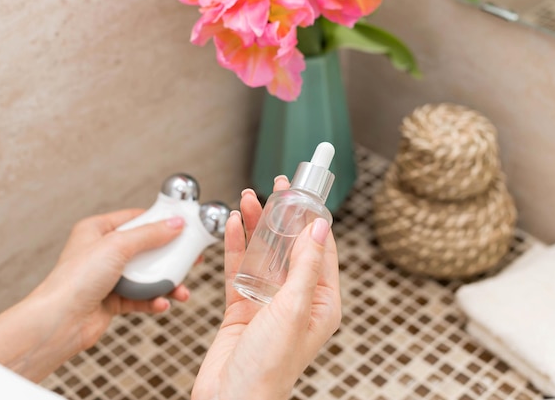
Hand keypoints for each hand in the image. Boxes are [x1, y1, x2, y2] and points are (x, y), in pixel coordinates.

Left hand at [0, 209, 193, 381]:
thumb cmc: (76, 279)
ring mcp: (108, 277)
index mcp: (97, 230)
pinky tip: (162, 304)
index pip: (135, 218)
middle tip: (192, 258)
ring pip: (146, 275)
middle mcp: (102, 252)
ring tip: (181, 291)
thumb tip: (176, 224)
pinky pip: (140, 297)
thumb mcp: (118, 246)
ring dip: (166, 283)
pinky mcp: (112, 300)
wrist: (59, 322)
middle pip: (146, 248)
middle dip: (170, 256)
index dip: (160, 221)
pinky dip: (153, 300)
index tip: (183, 224)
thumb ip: (150, 234)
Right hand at [192, 176, 341, 399]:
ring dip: (256, 227)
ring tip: (248, 199)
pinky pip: (239, 269)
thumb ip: (306, 267)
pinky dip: (236, 246)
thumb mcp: (294, 309)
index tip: (306, 192)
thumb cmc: (269, 366)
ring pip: (264, 254)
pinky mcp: (242, 306)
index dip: (312, 218)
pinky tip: (232, 225)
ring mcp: (268, 301)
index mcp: (321, 302)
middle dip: (282, 217)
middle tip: (277, 187)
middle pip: (290, 247)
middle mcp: (297, 299)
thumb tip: (320, 228)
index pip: (320, 249)